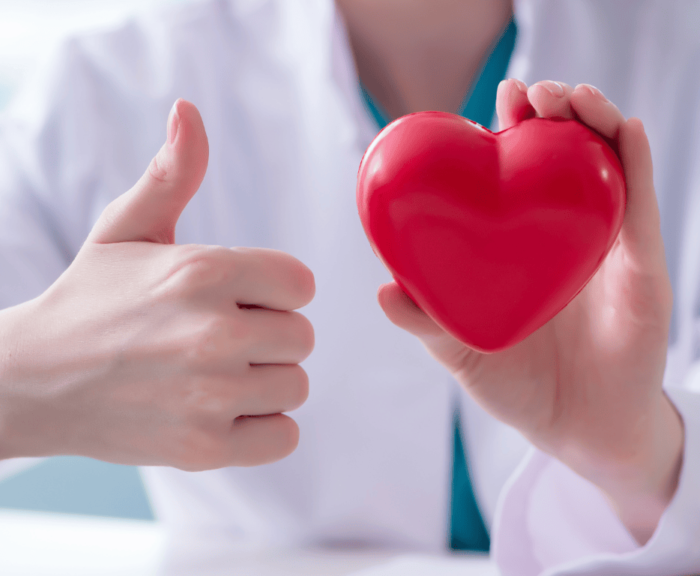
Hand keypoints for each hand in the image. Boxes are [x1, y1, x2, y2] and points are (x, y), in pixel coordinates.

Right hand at [0, 99, 313, 522]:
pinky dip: (259, 428)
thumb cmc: (87, 298)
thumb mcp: (123, 228)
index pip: (298, 283)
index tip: (230, 297)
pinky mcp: (204, 447)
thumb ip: (170, 174)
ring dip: (262, 382)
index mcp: (201, 269)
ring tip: (210, 375)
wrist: (32, 380)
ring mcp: (209, 394)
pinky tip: (218, 410)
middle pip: (300, 337)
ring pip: (294, 386)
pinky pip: (283, 436)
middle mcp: (213, 331)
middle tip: (213, 338)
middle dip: (265, 335)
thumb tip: (188, 111)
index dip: (269, 291)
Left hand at [378, 80, 682, 542]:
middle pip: (563, 156)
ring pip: (606, 166)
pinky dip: (635, 164)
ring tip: (569, 98)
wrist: (578, 432)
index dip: (509, 133)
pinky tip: (623, 131)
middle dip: (550, 113)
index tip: (493, 101)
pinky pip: (641, 206)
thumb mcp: (461, 352)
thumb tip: (381, 292)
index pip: (518, 174)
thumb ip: (426, 323)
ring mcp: (606, 246)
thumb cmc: (519, 386)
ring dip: (591, 121)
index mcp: (522, 244)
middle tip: (530, 93)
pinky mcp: (642, 267)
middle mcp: (565, 235)